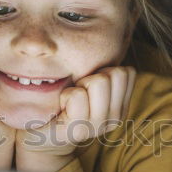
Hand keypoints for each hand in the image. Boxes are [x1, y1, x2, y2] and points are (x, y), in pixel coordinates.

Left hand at [18, 66, 136, 156]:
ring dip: (79, 85)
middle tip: (78, 93)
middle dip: (93, 76)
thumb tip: (115, 36)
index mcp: (121, 106)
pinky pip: (77, 96)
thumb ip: (105, 72)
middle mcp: (115, 118)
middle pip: (116, 73)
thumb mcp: (90, 87)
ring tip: (70, 101)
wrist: (43, 135)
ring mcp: (99, 126)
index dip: (105, 71)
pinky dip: (65, 96)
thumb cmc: (65, 103)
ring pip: (98, 82)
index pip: (128, 72)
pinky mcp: (79, 130)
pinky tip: (61, 108)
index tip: (89, 86)